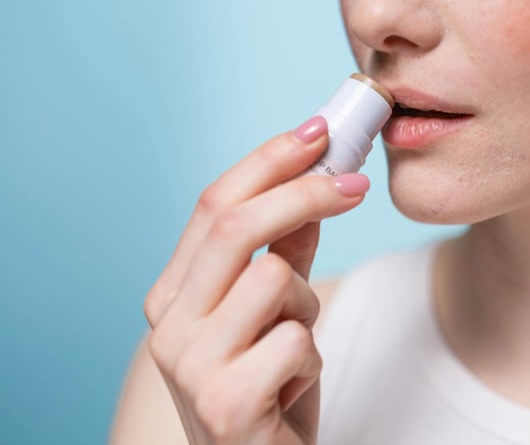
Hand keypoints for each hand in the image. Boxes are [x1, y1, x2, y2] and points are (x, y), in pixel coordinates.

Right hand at [143, 116, 368, 443]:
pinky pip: (297, 341)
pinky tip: (292, 389)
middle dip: (305, 191)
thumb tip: (318, 180)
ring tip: (295, 347)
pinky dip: (311, 359)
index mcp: (173, 295)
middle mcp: (168, 324)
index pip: (213, 204)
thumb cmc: (267, 387)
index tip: (317, 131)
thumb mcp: (276, 310)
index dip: (268, 161)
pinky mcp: (224, 402)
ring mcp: (189, 365)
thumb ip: (287, 249)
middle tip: (357, 185)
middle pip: (236, 225)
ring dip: (307, 308)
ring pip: (275, 279)